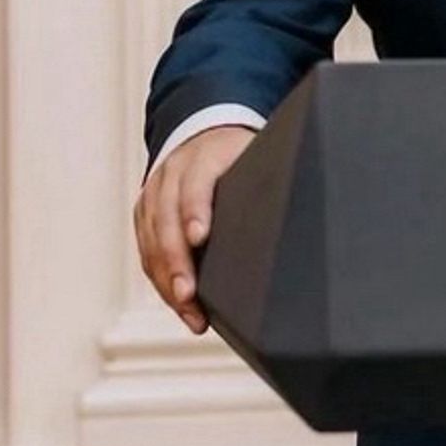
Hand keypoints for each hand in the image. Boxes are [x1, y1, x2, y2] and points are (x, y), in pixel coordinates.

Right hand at [133, 124, 257, 334]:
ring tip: (190, 313)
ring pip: (152, 242)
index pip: (196, 184)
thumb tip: (302, 210)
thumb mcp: (255, 154)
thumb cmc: (238, 152)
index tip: (200, 237)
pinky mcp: (144, 214)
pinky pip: (147, 252)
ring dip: (168, 281)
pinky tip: (181, 305)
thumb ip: (269, 179)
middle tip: (189, 295)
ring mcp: (153, 194)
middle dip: (177, 261)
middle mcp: (171, 174)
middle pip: (167, 220)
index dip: (196, 210)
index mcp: (204, 156)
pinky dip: (162, 281)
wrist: (203, 132)